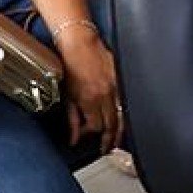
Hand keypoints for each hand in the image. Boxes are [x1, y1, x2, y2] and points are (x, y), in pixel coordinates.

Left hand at [56, 28, 122, 153]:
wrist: (80, 43)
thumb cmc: (71, 64)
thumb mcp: (67, 95)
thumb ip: (72, 119)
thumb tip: (74, 137)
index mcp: (91, 99)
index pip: (96, 126)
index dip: (92, 136)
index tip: (87, 139)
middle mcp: (106, 94)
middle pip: (113, 123)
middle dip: (111, 139)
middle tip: (108, 148)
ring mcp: (116, 85)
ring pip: (123, 113)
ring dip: (120, 128)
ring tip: (118, 139)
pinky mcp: (122, 78)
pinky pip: (126, 100)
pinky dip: (125, 111)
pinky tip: (123, 117)